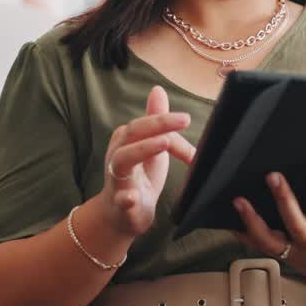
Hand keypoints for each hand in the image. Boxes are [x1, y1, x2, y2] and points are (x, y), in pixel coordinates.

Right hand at [99, 86, 195, 237]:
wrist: (121, 215)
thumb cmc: (139, 176)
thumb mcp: (151, 145)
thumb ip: (155, 121)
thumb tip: (157, 90)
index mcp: (125, 139)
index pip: (146, 124)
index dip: (167, 122)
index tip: (188, 121)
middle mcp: (117, 154)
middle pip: (133, 133)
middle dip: (158, 124)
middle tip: (184, 119)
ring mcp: (117, 179)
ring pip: (123, 159)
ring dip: (143, 149)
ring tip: (164, 143)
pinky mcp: (120, 204)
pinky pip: (120, 199)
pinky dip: (126, 198)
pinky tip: (133, 198)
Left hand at [234, 158, 305, 301]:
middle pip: (296, 224)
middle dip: (284, 199)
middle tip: (273, 176)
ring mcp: (298, 254)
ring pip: (270, 241)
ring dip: (252, 221)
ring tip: (239, 200)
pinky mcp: (287, 257)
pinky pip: (261, 247)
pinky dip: (244, 234)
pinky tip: (230, 219)